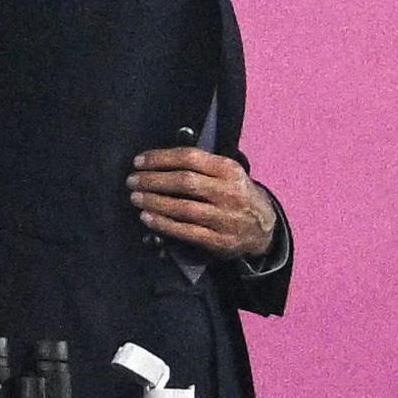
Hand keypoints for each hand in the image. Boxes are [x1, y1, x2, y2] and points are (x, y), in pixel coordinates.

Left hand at [127, 147, 278, 260]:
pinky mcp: (220, 241)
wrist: (264, 229)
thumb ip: (202, 165)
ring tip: (136, 198)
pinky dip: (164, 224)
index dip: (161, 158)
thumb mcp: (228, 174)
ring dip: (155, 202)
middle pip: (185, 182)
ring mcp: (225, 218)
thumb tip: (161, 157)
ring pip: (183, 208)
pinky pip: (186, 231)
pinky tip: (147, 218)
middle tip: (132, 180)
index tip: (139, 161)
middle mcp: (228, 192)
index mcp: (229, 169)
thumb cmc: (237, 195)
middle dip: (153, 180)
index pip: (190, 157)